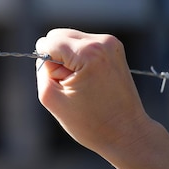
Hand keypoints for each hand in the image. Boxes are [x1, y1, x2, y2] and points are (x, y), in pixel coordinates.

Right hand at [35, 29, 168, 168]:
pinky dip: (80, 60)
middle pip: (59, 35)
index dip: (47, 64)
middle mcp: (102, 41)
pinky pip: (83, 45)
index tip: (61, 82)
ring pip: (70, 39)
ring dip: (68, 59)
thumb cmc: (90, 122)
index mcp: (87, 53)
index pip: (48, 42)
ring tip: (81, 83)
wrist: (127, 133)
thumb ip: (42, 70)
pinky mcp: (115, 49)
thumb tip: (46, 54)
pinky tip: (89, 80)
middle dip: (56, 57)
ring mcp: (111, 43)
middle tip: (70, 83)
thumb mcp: (50, 97)